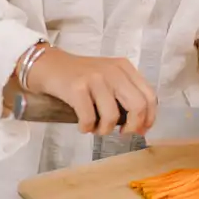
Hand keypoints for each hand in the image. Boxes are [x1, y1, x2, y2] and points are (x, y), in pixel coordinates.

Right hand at [24, 49, 156, 136]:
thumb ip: (124, 93)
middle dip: (132, 126)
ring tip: (95, 128)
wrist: (48, 65)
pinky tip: (82, 126)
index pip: (150, 96)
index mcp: (124, 68)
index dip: (149, 118)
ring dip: (104, 130)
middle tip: (121, 133)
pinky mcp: (77, 88)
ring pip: (112, 116)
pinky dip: (86, 128)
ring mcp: (95, 78)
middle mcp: (113, 71)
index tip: (141, 130)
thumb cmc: (80, 76)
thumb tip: (140, 125)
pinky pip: (89, 119)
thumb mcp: (108, 77)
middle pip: (138, 106)